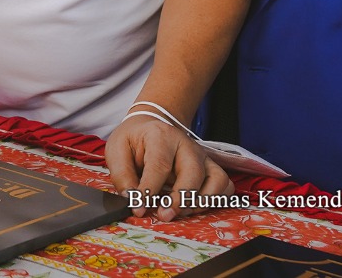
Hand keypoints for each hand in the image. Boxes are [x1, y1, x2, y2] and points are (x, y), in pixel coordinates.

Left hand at [105, 113, 232, 221]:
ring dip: (200, 202)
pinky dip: (214, 201)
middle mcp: (187, 145)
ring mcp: (202, 157)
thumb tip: (132, 201)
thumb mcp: (117, 150)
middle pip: (193, 173)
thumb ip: (122, 175)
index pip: (159, 165)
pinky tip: (192, 207)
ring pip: (216, 180)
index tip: (138, 207)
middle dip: (180, 199)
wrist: (151, 126)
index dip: (149, 190)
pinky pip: (225, 187)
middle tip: (163, 215)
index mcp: (161, 136)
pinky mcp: (211, 168)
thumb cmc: (134, 140)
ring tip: (179, 212)